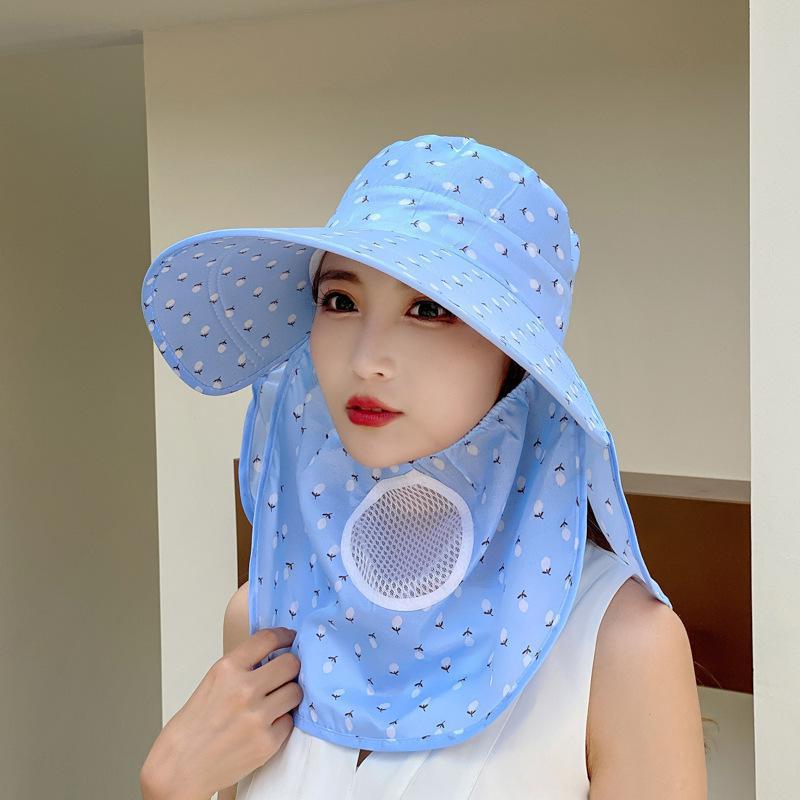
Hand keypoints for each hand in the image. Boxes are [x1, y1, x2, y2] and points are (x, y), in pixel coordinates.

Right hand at [140, 627, 301, 799]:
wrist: (180, 767)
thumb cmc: (194, 725)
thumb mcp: (213, 681)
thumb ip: (242, 666)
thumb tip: (274, 654)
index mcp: (227, 669)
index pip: (268, 639)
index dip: (284, 636)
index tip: (290, 638)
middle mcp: (244, 689)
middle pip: (290, 664)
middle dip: (290, 667)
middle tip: (285, 674)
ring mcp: (257, 716)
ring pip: (295, 692)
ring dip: (288, 695)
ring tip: (275, 701)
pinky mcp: (267, 741)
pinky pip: (289, 721)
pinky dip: (281, 722)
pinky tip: (265, 725)